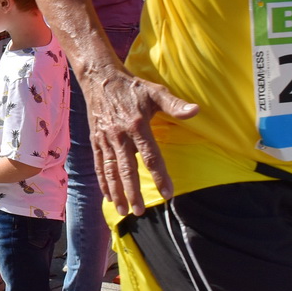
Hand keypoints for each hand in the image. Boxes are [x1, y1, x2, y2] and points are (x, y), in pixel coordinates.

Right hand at [83, 64, 198, 216]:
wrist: (99, 77)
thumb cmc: (131, 87)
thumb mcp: (155, 92)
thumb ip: (175, 104)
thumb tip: (196, 110)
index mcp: (137, 125)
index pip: (151, 156)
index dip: (159, 176)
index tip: (168, 194)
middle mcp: (119, 135)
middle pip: (127, 169)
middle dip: (132, 193)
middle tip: (139, 212)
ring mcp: (105, 139)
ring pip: (111, 171)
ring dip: (116, 192)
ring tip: (122, 211)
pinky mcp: (95, 140)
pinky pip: (99, 164)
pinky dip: (102, 182)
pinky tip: (108, 196)